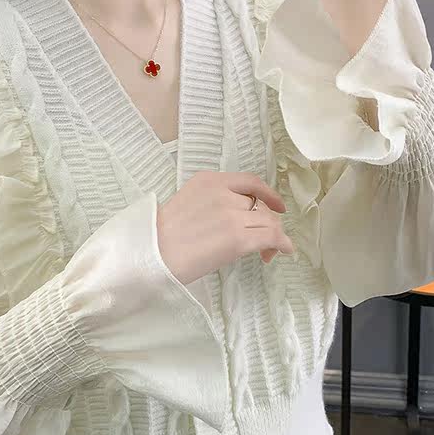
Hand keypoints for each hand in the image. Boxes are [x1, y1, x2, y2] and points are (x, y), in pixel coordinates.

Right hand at [156, 171, 294, 284]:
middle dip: (266, 223)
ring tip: (268, 252)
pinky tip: (282, 250)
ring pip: (267, 222)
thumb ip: (212, 203)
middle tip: (264, 242)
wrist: (151, 253)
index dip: (267, 194)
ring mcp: (232, 214)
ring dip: (272, 237)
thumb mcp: (187, 204)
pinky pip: (271, 237)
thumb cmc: (160, 238)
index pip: (248, 182)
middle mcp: (223, 193)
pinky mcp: (238, 237)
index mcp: (208, 181)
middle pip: (259, 206)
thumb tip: (236, 220)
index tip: (275, 205)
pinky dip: (281, 243)